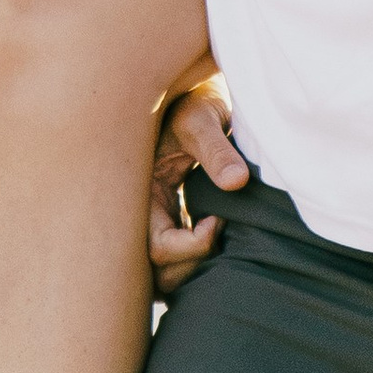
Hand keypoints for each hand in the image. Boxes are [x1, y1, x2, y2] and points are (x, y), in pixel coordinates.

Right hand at [147, 81, 246, 281]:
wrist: (186, 96)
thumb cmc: (189, 102)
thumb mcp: (199, 118)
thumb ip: (216, 149)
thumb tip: (236, 182)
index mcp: (136, 196)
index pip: (157, 249)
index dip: (192, 245)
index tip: (218, 218)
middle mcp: (139, 215)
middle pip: (157, 273)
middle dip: (193, 264)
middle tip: (219, 232)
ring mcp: (152, 221)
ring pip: (165, 275)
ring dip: (194, 267)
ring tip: (216, 235)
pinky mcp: (168, 220)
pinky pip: (176, 260)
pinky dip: (196, 258)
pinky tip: (216, 231)